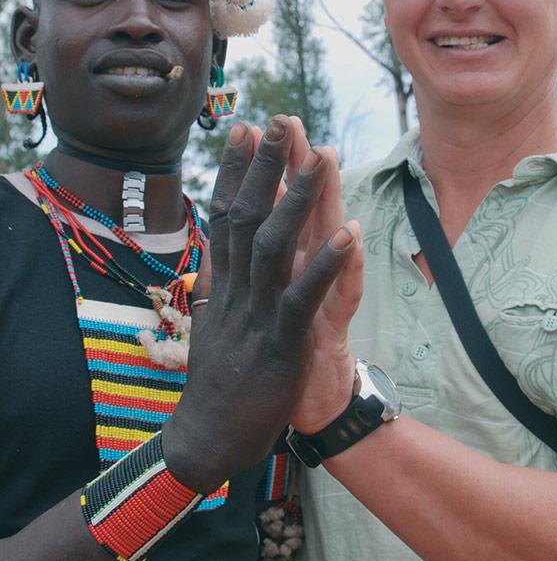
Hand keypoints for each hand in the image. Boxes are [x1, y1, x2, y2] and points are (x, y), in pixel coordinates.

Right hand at [162, 115, 357, 492]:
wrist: (209, 440)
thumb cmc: (216, 382)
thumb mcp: (212, 325)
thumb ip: (214, 286)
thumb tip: (210, 255)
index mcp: (223, 285)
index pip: (225, 216)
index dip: (236, 171)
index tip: (244, 129)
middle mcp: (235, 291)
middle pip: (246, 217)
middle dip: (264, 167)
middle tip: (278, 120)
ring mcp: (255, 315)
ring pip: (273, 247)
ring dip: (296, 201)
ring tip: (317, 158)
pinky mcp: (279, 344)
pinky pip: (302, 298)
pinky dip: (323, 265)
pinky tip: (344, 235)